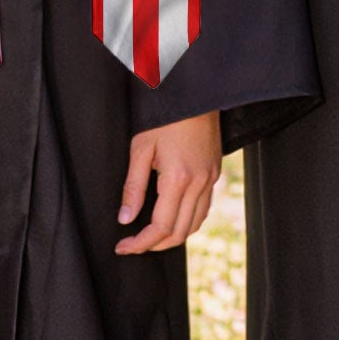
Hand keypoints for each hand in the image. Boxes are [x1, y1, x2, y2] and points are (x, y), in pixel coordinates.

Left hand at [115, 110, 221, 254]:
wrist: (195, 93)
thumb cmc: (166, 116)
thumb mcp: (141, 148)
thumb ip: (133, 187)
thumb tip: (125, 218)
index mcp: (178, 178)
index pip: (160, 227)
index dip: (140, 243)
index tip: (123, 247)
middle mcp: (199, 182)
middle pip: (179, 232)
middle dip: (154, 245)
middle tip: (133, 244)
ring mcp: (210, 178)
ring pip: (195, 224)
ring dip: (173, 236)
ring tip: (151, 236)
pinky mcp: (215, 172)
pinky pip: (204, 208)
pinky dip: (188, 221)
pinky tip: (173, 217)